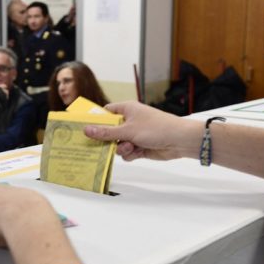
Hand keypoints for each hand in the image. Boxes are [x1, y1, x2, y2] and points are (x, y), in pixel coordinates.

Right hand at [84, 101, 201, 160]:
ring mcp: (135, 134)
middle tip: (100, 146)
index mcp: (126, 109)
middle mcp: (130, 121)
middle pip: (109, 131)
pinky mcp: (140, 146)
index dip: (96, 120)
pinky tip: (137, 153)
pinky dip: (130, 154)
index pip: (106, 113)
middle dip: (108, 140)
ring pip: (118, 144)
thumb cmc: (155, 128)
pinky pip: (127, 152)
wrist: (179, 140)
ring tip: (131, 148)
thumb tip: (86, 130)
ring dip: (122, 148)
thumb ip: (106, 132)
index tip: (85, 129)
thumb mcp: (128, 130)